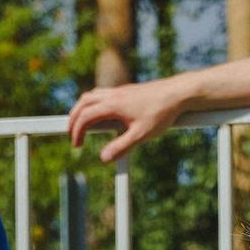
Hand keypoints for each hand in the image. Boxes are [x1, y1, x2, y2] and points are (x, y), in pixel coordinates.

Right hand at [66, 72, 194, 160]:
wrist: (178, 93)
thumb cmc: (161, 112)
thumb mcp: (142, 134)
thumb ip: (121, 146)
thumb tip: (104, 158)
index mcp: (112, 104)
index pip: (85, 117)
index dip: (76, 132)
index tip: (76, 145)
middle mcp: (113, 95)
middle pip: (83, 103)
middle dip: (73, 118)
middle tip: (72, 133)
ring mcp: (119, 91)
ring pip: (92, 96)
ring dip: (83, 109)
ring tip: (82, 124)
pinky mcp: (127, 91)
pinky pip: (103, 94)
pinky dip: (95, 104)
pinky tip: (103, 115)